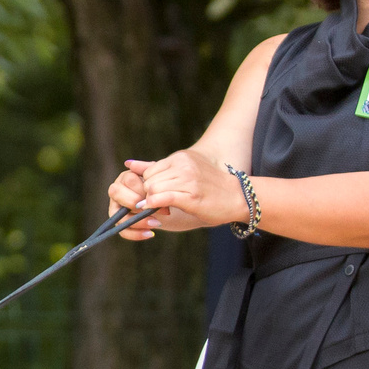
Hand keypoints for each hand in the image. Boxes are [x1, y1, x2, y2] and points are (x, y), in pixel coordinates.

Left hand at [109, 149, 247, 239]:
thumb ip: (155, 168)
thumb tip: (129, 164)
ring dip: (151, 203)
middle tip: (154, 206)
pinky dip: (153, 205)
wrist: (239, 196)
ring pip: (153, 189)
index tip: (152, 197)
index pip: (149, 171)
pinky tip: (152, 210)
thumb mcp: (183, 171)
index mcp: (181, 158)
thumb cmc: (210, 187)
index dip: (147, 186)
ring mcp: (188, 180)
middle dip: (147, 196)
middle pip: (149, 181)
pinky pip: (163, 198)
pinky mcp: (191, 196)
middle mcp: (183, 166)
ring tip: (159, 210)